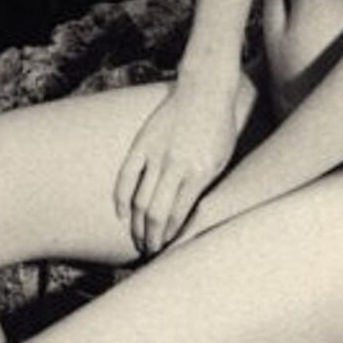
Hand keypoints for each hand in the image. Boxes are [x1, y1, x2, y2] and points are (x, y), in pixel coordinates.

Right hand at [113, 69, 252, 257]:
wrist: (204, 91)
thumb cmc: (219, 129)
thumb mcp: (222, 161)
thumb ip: (203, 188)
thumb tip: (187, 220)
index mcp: (199, 172)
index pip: (179, 215)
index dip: (171, 237)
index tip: (169, 251)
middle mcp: (175, 164)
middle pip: (155, 213)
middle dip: (151, 238)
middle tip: (150, 251)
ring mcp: (156, 153)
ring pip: (139, 199)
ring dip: (136, 225)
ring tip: (138, 239)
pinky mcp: (142, 142)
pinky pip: (125, 176)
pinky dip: (121, 199)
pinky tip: (122, 215)